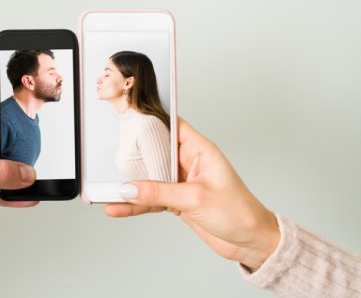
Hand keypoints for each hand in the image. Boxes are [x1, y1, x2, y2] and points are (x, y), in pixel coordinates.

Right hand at [104, 119, 279, 269]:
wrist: (250, 243)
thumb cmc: (239, 212)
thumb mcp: (195, 198)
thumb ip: (159, 192)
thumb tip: (129, 189)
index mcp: (200, 150)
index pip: (172, 125)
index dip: (152, 119)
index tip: (130, 117)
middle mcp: (190, 163)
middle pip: (155, 152)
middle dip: (134, 154)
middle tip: (111, 154)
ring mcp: (182, 183)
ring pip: (150, 179)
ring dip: (132, 185)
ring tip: (110, 191)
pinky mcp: (177, 201)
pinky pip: (151, 199)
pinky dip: (135, 204)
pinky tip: (119, 208)